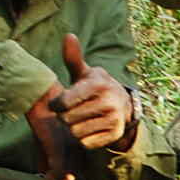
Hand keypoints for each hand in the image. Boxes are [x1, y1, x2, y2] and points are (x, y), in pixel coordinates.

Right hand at [25, 82, 83, 179]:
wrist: (41, 99)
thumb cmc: (42, 118)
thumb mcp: (44, 143)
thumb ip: (45, 160)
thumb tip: (41, 177)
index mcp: (78, 151)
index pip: (74, 179)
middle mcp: (78, 153)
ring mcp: (71, 153)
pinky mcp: (59, 151)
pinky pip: (53, 178)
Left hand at [53, 33, 135, 150]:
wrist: (123, 105)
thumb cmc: (94, 88)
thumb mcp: (84, 73)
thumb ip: (73, 58)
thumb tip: (68, 36)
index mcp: (98, 84)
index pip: (64, 102)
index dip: (56, 105)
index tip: (58, 104)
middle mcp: (109, 101)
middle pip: (67, 119)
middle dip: (65, 117)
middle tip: (72, 112)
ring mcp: (114, 119)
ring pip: (76, 132)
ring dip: (73, 128)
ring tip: (80, 120)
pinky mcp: (115, 134)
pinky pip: (86, 143)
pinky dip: (83, 139)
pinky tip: (89, 129)